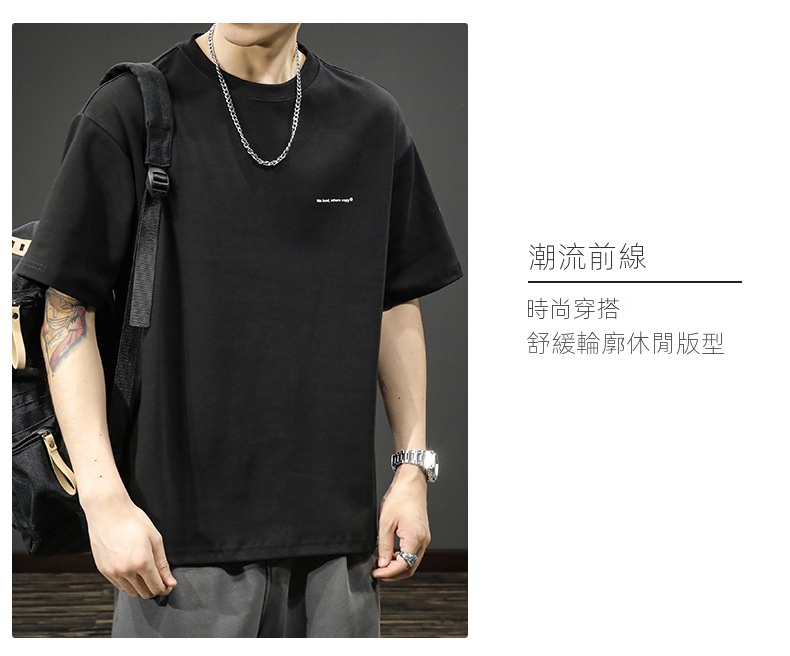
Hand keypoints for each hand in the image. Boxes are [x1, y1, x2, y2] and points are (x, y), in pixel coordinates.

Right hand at [85, 497, 176, 598]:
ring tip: (146, 574)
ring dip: (141, 588)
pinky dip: (128, 583)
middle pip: (144, 593)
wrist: (108, 512)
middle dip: (154, 589)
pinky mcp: (103, 570)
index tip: (168, 585)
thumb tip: (170, 582)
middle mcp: (126, 570)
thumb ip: (163, 564)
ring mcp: (113, 572)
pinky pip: (119, 585)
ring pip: (131, 592)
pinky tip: (133, 572)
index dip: (165, 589)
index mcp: (142, 562)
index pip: (156, 588)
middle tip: (160, 580)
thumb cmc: (132, 521)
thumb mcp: (155, 539)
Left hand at [372, 465, 430, 580]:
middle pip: (410, 568)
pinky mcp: (422, 535)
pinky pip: (413, 554)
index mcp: (415, 538)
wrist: (412, 483)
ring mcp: (424, 538)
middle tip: (377, 572)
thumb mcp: (385, 522)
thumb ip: (384, 545)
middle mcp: (423, 541)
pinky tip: (390, 555)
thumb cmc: (400, 497)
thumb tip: (382, 563)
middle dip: (392, 574)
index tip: (375, 573)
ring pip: (412, 563)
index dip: (387, 573)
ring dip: (397, 567)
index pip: (403, 566)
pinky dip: (402, 559)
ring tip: (381, 564)